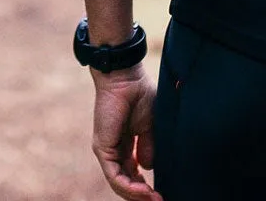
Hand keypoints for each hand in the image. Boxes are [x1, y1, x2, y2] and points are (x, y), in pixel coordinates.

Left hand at [90, 65, 159, 200]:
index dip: (146, 188)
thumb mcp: (150, 127)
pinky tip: (145, 191)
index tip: (163, 193)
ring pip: (120, 184)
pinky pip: (114, 176)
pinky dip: (130, 187)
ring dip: (138, 195)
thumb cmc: (139, 95)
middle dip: (143, 196)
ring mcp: (107, 151)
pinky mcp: (102, 149)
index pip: (133, 174)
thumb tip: (149, 168)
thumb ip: (149, 148)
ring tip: (155, 200)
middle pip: (126, 183)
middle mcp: (115, 151)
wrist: (125, 78)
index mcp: (126, 145)